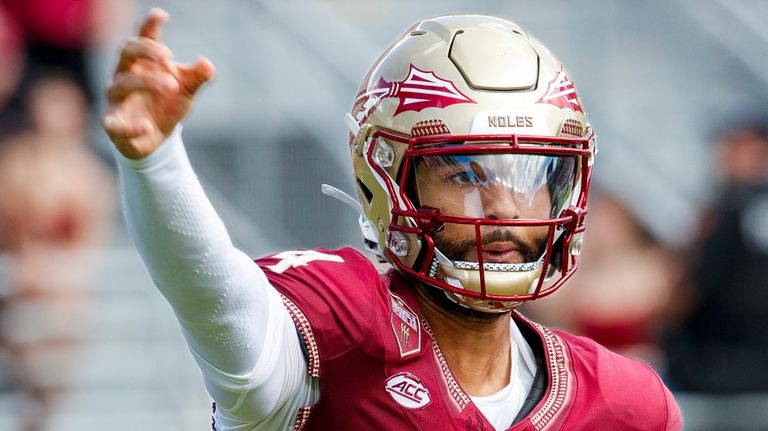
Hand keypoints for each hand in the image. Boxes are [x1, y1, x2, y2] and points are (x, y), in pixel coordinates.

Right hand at [102, 8, 214, 158]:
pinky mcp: (113, 125)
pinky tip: (147, 126)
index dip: (149, 25)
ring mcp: (116, 100)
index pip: (142, 38)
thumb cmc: (167, 105)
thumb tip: (207, 64)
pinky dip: (129, 126)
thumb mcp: (186, 90)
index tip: (161, 15)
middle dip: (146, 50)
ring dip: (146, 82)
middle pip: (126, 52)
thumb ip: (197, 77)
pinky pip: (114, 124)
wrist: (156, 138)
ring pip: (122, 84)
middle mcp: (124, 76)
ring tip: (171, 85)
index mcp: (143, 64)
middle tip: (168, 56)